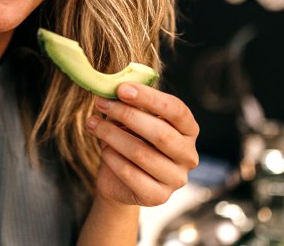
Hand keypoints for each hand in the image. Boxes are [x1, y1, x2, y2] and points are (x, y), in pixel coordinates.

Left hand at [85, 83, 198, 206]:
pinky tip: (103, 149)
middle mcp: (189, 155)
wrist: (120, 180)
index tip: (121, 89)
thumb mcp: (134, 118)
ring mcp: (176, 179)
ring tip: (93, 124)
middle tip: (101, 103)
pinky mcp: (158, 196)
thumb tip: (116, 87)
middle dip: (127, 115)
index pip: (176, 110)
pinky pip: (130, 174)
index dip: (149, 98)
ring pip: (141, 153)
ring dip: (112, 135)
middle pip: (161, 133)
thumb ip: (132, 104)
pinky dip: (112, 158)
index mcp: (189, 131)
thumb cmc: (131, 139)